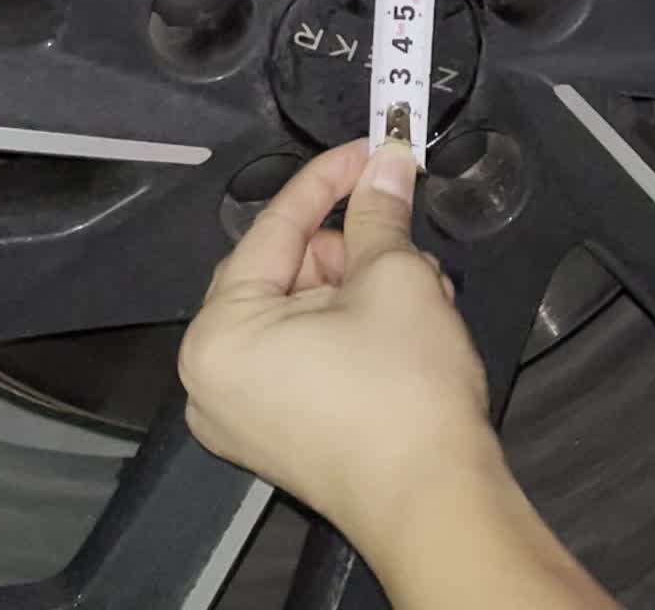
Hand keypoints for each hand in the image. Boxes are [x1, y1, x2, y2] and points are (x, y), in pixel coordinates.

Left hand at [178, 139, 494, 551]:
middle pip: (285, 269)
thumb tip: (386, 166)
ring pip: (302, 309)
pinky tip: (407, 317)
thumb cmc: (403, 399)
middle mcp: (215, 378)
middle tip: (399, 220)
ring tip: (420, 283)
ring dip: (362, 283)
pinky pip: (306, 352)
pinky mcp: (282, 433)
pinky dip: (352, 325)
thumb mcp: (392, 277)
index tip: (368, 151)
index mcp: (220, 334)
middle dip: (351, 243)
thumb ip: (378, 212)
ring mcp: (246, 412)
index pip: (274, 227)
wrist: (439, 503)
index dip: (328, 179)